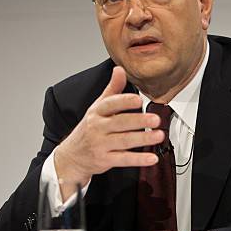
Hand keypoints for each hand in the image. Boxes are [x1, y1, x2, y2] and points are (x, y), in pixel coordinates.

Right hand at [54, 66, 163, 198]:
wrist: (71, 156)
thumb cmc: (89, 128)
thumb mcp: (97, 107)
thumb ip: (112, 89)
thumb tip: (120, 69)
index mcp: (97, 112)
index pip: (110, 104)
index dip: (124, 101)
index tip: (138, 99)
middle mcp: (98, 127)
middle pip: (119, 123)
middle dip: (138, 121)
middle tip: (155, 119)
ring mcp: (101, 144)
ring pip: (123, 141)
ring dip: (142, 139)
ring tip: (158, 136)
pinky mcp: (105, 160)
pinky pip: (123, 159)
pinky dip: (138, 159)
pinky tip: (152, 158)